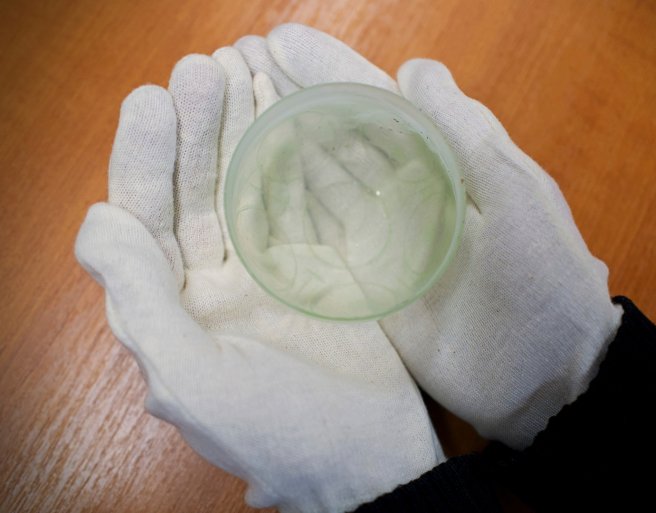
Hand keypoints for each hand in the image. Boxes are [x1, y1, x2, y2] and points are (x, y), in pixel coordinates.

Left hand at [75, 47, 441, 511]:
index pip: (145, 217)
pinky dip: (295, 156)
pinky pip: (302, 199)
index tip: (153, 99)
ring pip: (249, 185)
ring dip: (242, 130)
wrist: (370, 458)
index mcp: (173, 308)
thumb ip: (141, 305)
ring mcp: (271, 267)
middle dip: (196, 128)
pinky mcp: (321, 263)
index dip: (144, 157)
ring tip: (245, 71)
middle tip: (204, 68)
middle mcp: (215, 281)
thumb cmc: (279, 434)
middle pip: (196, 189)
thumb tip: (99, 222)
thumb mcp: (196, 382)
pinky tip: (291, 113)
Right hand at [260, 24, 622, 447]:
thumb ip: (466, 132)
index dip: (331, 72)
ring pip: (319, 186)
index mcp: (445, 164)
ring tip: (226, 116)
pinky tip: (247, 191)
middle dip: (291, 101)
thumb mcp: (517, 195)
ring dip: (277, 151)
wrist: (547, 374)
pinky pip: (316, 246)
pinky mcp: (365, 288)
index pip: (377, 105)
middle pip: (338, 138)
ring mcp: (381, 242)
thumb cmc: (545, 278)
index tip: (277, 42)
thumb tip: (414, 67)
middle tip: (232, 66)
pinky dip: (284, 218)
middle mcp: (406, 196)